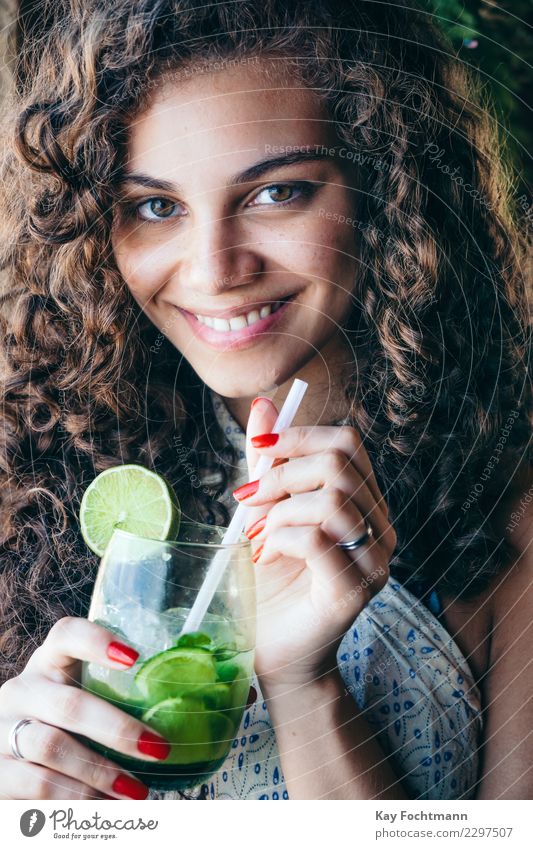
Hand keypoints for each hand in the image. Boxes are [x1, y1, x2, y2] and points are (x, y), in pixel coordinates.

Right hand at [0, 617, 170, 799]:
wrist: (14, 770)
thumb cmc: (69, 730)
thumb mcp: (89, 704)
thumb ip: (129, 699)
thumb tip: (215, 705)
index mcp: (50, 663)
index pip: (66, 635)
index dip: (97, 641)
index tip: (135, 658)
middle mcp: (23, 690)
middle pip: (70, 705)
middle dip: (118, 730)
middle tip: (158, 749)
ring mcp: (3, 729)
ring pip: (53, 749)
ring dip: (101, 774)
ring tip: (137, 792)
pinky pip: (37, 786)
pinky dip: (76, 801)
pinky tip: (105, 808)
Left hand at [235, 398, 395, 693]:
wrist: (270, 649)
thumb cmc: (269, 582)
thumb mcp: (263, 510)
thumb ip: (267, 463)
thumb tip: (264, 405)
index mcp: (362, 502)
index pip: (346, 442)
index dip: (298, 436)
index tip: (257, 451)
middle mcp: (379, 527)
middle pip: (340, 463)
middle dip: (282, 473)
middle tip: (249, 502)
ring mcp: (374, 560)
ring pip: (332, 499)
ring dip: (279, 511)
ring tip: (257, 536)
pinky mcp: (355, 590)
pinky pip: (318, 539)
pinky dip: (280, 540)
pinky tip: (266, 557)